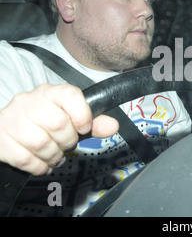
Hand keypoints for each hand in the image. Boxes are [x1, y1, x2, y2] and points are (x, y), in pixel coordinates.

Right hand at [0, 84, 118, 175]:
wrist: (10, 127)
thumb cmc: (45, 122)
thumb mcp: (71, 119)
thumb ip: (93, 122)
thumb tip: (113, 126)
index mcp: (51, 92)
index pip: (70, 95)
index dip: (82, 115)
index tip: (84, 127)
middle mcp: (29, 101)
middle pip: (58, 124)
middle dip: (68, 141)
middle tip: (66, 144)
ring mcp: (12, 118)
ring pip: (41, 143)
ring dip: (53, 155)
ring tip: (55, 154)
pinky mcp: (1, 138)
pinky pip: (24, 159)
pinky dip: (39, 166)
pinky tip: (42, 163)